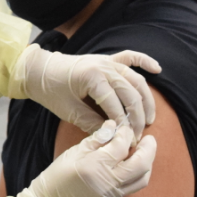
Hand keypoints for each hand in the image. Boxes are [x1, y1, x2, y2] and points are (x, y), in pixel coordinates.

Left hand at [11, 45, 160, 139]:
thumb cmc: (50, 90)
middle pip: (131, 93)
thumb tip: (112, 136)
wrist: (38, 70)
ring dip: (145, 99)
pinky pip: (130, 57)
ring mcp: (107, 61)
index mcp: (92, 77)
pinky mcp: (107, 59)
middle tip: (138, 135)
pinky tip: (158, 69)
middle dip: (137, 116)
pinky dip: (145, 61)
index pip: (116, 105)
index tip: (127, 139)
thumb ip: (91, 123)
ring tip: (149, 118)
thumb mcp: (68, 111)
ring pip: (135, 79)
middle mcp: (103, 66)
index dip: (123, 124)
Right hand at [16, 120, 156, 196]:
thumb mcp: (72, 154)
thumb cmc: (55, 178)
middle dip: (149, 150)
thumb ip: (96, 140)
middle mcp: (107, 183)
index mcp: (95, 166)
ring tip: (141, 155)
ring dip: (145, 165)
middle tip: (149, 139)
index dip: (126, 135)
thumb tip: (112, 127)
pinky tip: (121, 171)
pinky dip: (128, 178)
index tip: (124, 129)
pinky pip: (126, 191)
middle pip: (141, 164)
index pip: (121, 146)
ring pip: (140, 180)